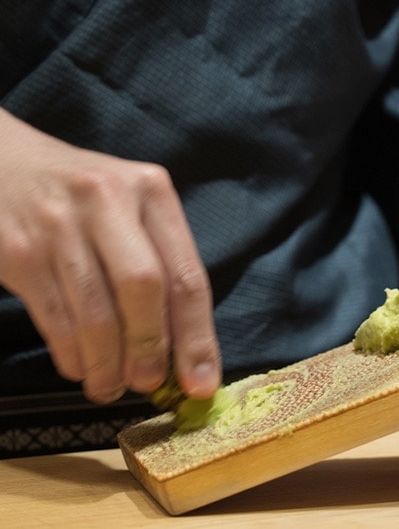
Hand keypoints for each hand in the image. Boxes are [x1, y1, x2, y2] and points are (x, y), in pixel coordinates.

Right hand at [0, 110, 220, 402]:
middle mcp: (109, 200)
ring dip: (107, 364)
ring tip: (111, 386)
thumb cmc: (82, 196)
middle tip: (149, 384)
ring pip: (96, 312)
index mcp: (152, 191)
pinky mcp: (18, 250)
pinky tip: (80, 367)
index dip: (198, 337)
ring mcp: (59, 224)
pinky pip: (55, 318)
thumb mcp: (130, 206)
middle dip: (150, 349)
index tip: (201, 383)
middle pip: (144, 289)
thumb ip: (160, 261)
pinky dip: (72, 354)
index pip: (187, 274)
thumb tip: (183, 347)